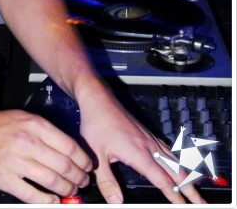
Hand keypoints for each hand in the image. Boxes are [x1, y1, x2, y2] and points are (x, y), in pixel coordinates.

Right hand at [0, 108, 92, 202]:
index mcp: (34, 125)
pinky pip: (31, 195)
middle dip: (78, 177)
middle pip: (63, 165)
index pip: (69, 145)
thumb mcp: (24, 118)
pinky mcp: (5, 178)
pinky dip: (46, 201)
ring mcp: (15, 161)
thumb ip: (45, 131)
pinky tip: (52, 201)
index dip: (83, 160)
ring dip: (66, 190)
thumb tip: (69, 149)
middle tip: (82, 182)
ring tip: (70, 191)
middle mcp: (27, 142)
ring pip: (51, 181)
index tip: (87, 166)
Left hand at [76, 77, 207, 203]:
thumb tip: (117, 202)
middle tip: (201, 203)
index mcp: (138, 153)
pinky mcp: (147, 134)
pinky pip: (169, 150)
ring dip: (187, 176)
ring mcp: (150, 139)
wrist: (98, 99)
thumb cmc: (96, 123)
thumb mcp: (97, 156)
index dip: (174, 194)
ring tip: (196, 189)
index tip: (184, 206)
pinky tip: (182, 166)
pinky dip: (179, 161)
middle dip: (189, 188)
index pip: (161, 179)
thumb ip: (107, 181)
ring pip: (174, 160)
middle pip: (175, 171)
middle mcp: (148, 146)